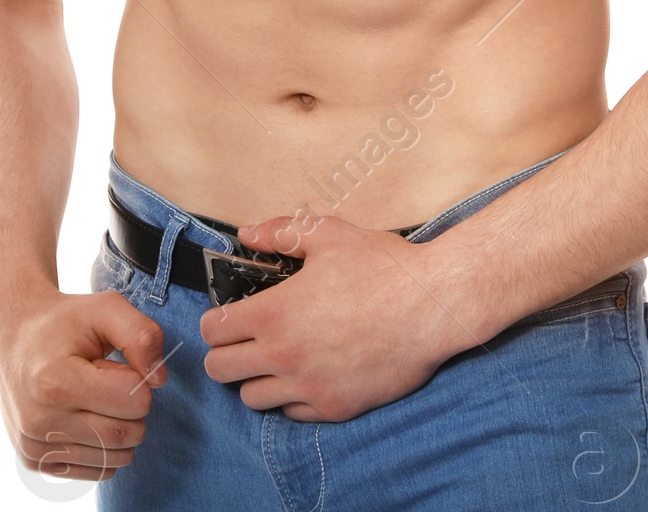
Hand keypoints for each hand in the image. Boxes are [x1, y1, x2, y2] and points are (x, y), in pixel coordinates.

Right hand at [0, 286, 169, 483]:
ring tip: (92, 397)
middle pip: (126, 434)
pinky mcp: (34, 462)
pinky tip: (83, 417)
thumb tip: (160, 380)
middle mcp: (40, 421)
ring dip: (119, 428)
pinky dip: (105, 447)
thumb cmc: (64, 322)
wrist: (13, 338)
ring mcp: (34, 447)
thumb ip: (142, 336)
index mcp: (55, 382)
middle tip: (107, 381)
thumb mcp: (106, 308)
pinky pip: (98, 471)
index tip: (114, 363)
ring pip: (115, 458)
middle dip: (133, 407)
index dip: (137, 378)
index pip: (133, 400)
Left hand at [198, 214, 461, 422]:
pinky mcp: (335, 408)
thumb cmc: (382, 266)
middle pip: (222, 371)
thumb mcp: (328, 234)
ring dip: (255, 378)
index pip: (214, 331)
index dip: (215, 321)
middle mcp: (285, 356)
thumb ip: (280, 233)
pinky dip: (289, 396)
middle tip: (242, 338)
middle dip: (224, 352)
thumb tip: (248, 233)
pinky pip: (291, 413)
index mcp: (276, 312)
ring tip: (273, 357)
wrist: (433, 306)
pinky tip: (306, 372)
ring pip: (252, 398)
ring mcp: (309, 387)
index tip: (226, 315)